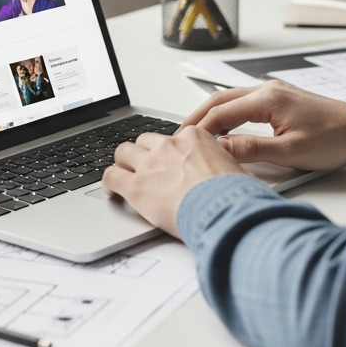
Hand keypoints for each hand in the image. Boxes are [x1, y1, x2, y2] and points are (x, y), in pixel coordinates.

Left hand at [102, 127, 245, 236]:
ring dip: (124, 162)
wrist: (224, 210)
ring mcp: (150, 164)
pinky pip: (111, 176)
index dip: (170, 150)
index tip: (171, 160)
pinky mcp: (136, 186)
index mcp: (194, 138)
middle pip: (146, 140)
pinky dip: (108, 181)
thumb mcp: (236, 170)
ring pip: (124, 152)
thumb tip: (232, 174)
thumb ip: (225, 165)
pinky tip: (112, 190)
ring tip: (124, 174)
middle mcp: (170, 146)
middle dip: (144, 152)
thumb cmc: (234, 195)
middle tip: (145, 166)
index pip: (175, 136)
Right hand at [182, 81, 345, 171]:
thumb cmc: (334, 140)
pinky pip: (245, 102)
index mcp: (267, 99)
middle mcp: (268, 89)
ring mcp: (275, 92)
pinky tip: (225, 127)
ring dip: (212, 114)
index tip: (183, 143)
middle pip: (220, 99)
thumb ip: (250, 149)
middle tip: (179, 135)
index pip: (220, 112)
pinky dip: (229, 113)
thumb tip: (219, 149)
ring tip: (197, 133)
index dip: (199, 128)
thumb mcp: (289, 152)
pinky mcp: (282, 98)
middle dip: (198, 117)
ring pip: (232, 98)